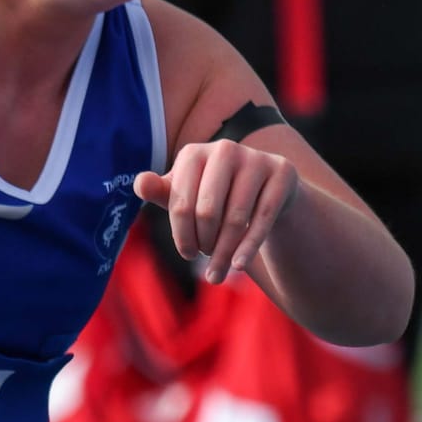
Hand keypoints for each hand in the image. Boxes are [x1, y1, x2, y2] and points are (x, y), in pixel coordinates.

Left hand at [134, 139, 297, 283]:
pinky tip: (238, 266)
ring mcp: (256, 158)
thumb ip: (161, 192)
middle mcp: (225, 149)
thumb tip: (140, 183)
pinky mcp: (282, 172)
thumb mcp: (185, 195)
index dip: (181, 236)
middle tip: (206, 260)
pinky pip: (263, 217)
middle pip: (208, 212)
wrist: (265, 190)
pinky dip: (249, 246)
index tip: (187, 253)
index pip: (180, 205)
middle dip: (204, 244)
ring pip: (236, 218)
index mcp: (193, 153)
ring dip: (224, 252)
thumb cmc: (214, 196)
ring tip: (218, 272)